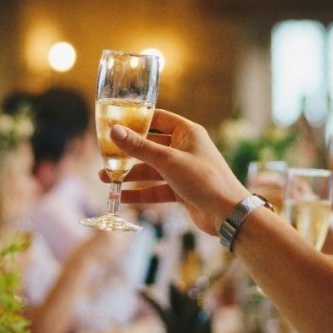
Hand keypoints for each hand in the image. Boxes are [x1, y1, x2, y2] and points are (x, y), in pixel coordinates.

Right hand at [107, 109, 248, 235]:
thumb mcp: (168, 161)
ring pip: (151, 169)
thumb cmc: (204, 179)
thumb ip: (140, 148)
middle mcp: (185, 148)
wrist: (227, 213)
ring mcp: (183, 170)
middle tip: (105, 155)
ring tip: (105, 179)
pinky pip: (156, 188)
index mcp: (187, 132)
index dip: (136, 121)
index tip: (115, 124)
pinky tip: (121, 196)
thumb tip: (115, 131)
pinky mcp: (182, 189)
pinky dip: (140, 192)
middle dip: (128, 152)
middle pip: (150, 145)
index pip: (157, 119)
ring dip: (130, 174)